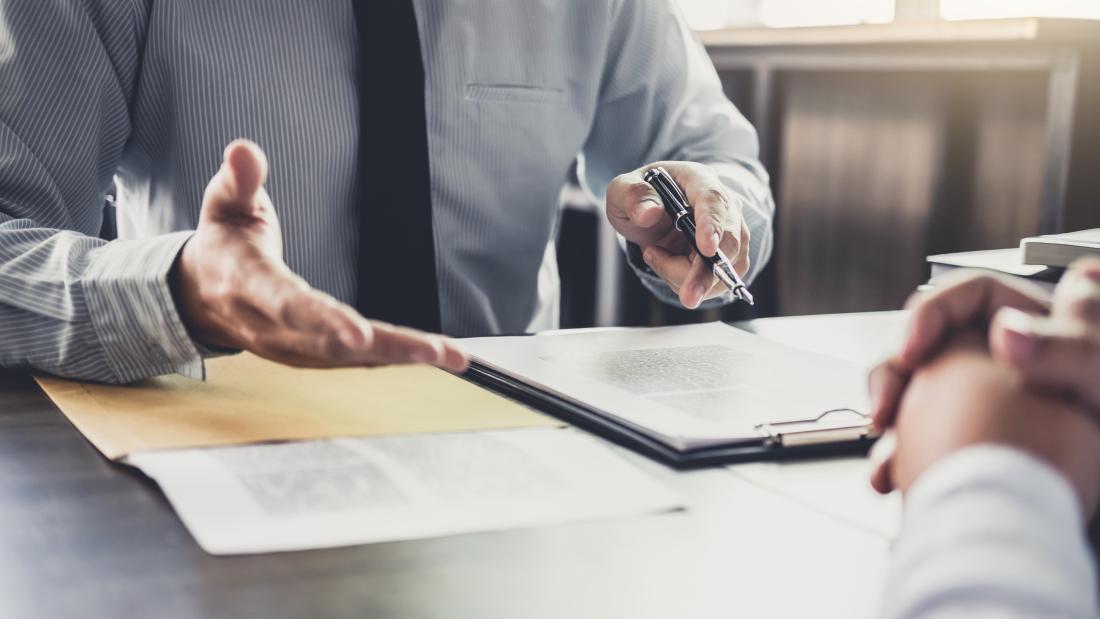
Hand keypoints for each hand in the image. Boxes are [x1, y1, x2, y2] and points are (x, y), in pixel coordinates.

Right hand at [171, 139, 466, 371]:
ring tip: (450, 356)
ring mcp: (291, 347)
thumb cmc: (224, 242)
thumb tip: (243, 149)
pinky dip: (394, 359)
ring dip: (402, 357)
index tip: (359, 334)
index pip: (288, 305)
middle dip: (387, 348)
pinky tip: (433, 356)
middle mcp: (271, 326)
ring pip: (351, 359)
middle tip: (434, 351)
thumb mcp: (224, 203)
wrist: (200, 294)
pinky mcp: (310, 356)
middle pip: (332, 344)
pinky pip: (356, 361)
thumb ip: (239, 179)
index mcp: (249, 285)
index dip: (324, 320)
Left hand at [606, 162, 749, 308]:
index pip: (712, 200)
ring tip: (655, 255)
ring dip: (685, 277)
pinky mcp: (731, 256)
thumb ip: (631, 196)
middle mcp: (723, 204)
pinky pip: (717, 281)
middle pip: (728, 242)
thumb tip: (649, 213)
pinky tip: (669, 265)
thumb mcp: (622, 190)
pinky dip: (689, 283)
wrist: (654, 211)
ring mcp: (731, 231)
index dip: (712, 225)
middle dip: (706, 273)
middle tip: (687, 296)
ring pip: (724, 268)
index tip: (707, 249)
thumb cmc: (642, 197)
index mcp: (698, 179)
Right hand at [869, 258, 1099, 492]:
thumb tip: (1006, 330)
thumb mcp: (1099, 387)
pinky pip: (918, 437)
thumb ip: (1067, 347)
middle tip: (887, 407)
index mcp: (1040, 334)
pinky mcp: (967, 445)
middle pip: (931, 345)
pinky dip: (899, 455)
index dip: (933, 313)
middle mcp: (1006, 366)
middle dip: (896, 375)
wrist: (1072, 532)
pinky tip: (893, 475)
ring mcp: (982, 407)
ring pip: (916, 393)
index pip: (972, 296)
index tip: (913, 351)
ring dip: (890, 418)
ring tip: (887, 451)